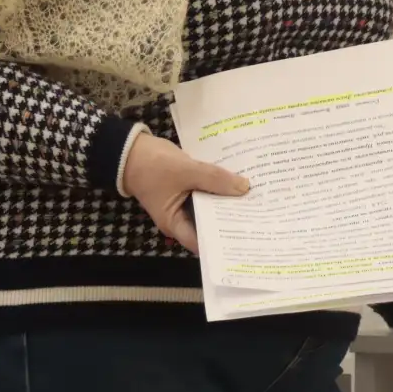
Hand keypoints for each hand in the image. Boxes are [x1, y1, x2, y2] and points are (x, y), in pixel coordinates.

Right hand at [122, 130, 248, 254]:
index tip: (248, 240)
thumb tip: (244, 188)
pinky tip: (240, 182)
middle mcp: (180, 217)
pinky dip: (220, 188)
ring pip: (211, 205)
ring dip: (228, 201)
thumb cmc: (152, 166)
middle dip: (232, 219)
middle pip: (210, 223)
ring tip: (257, 201)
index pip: (203, 242)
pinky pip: (208, 191)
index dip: (223, 243)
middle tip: (261, 218)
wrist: (131, 148)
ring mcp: (184, 202)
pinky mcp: (187, 188)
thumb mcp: (186, 172)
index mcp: (175, 223)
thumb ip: (215, 180)